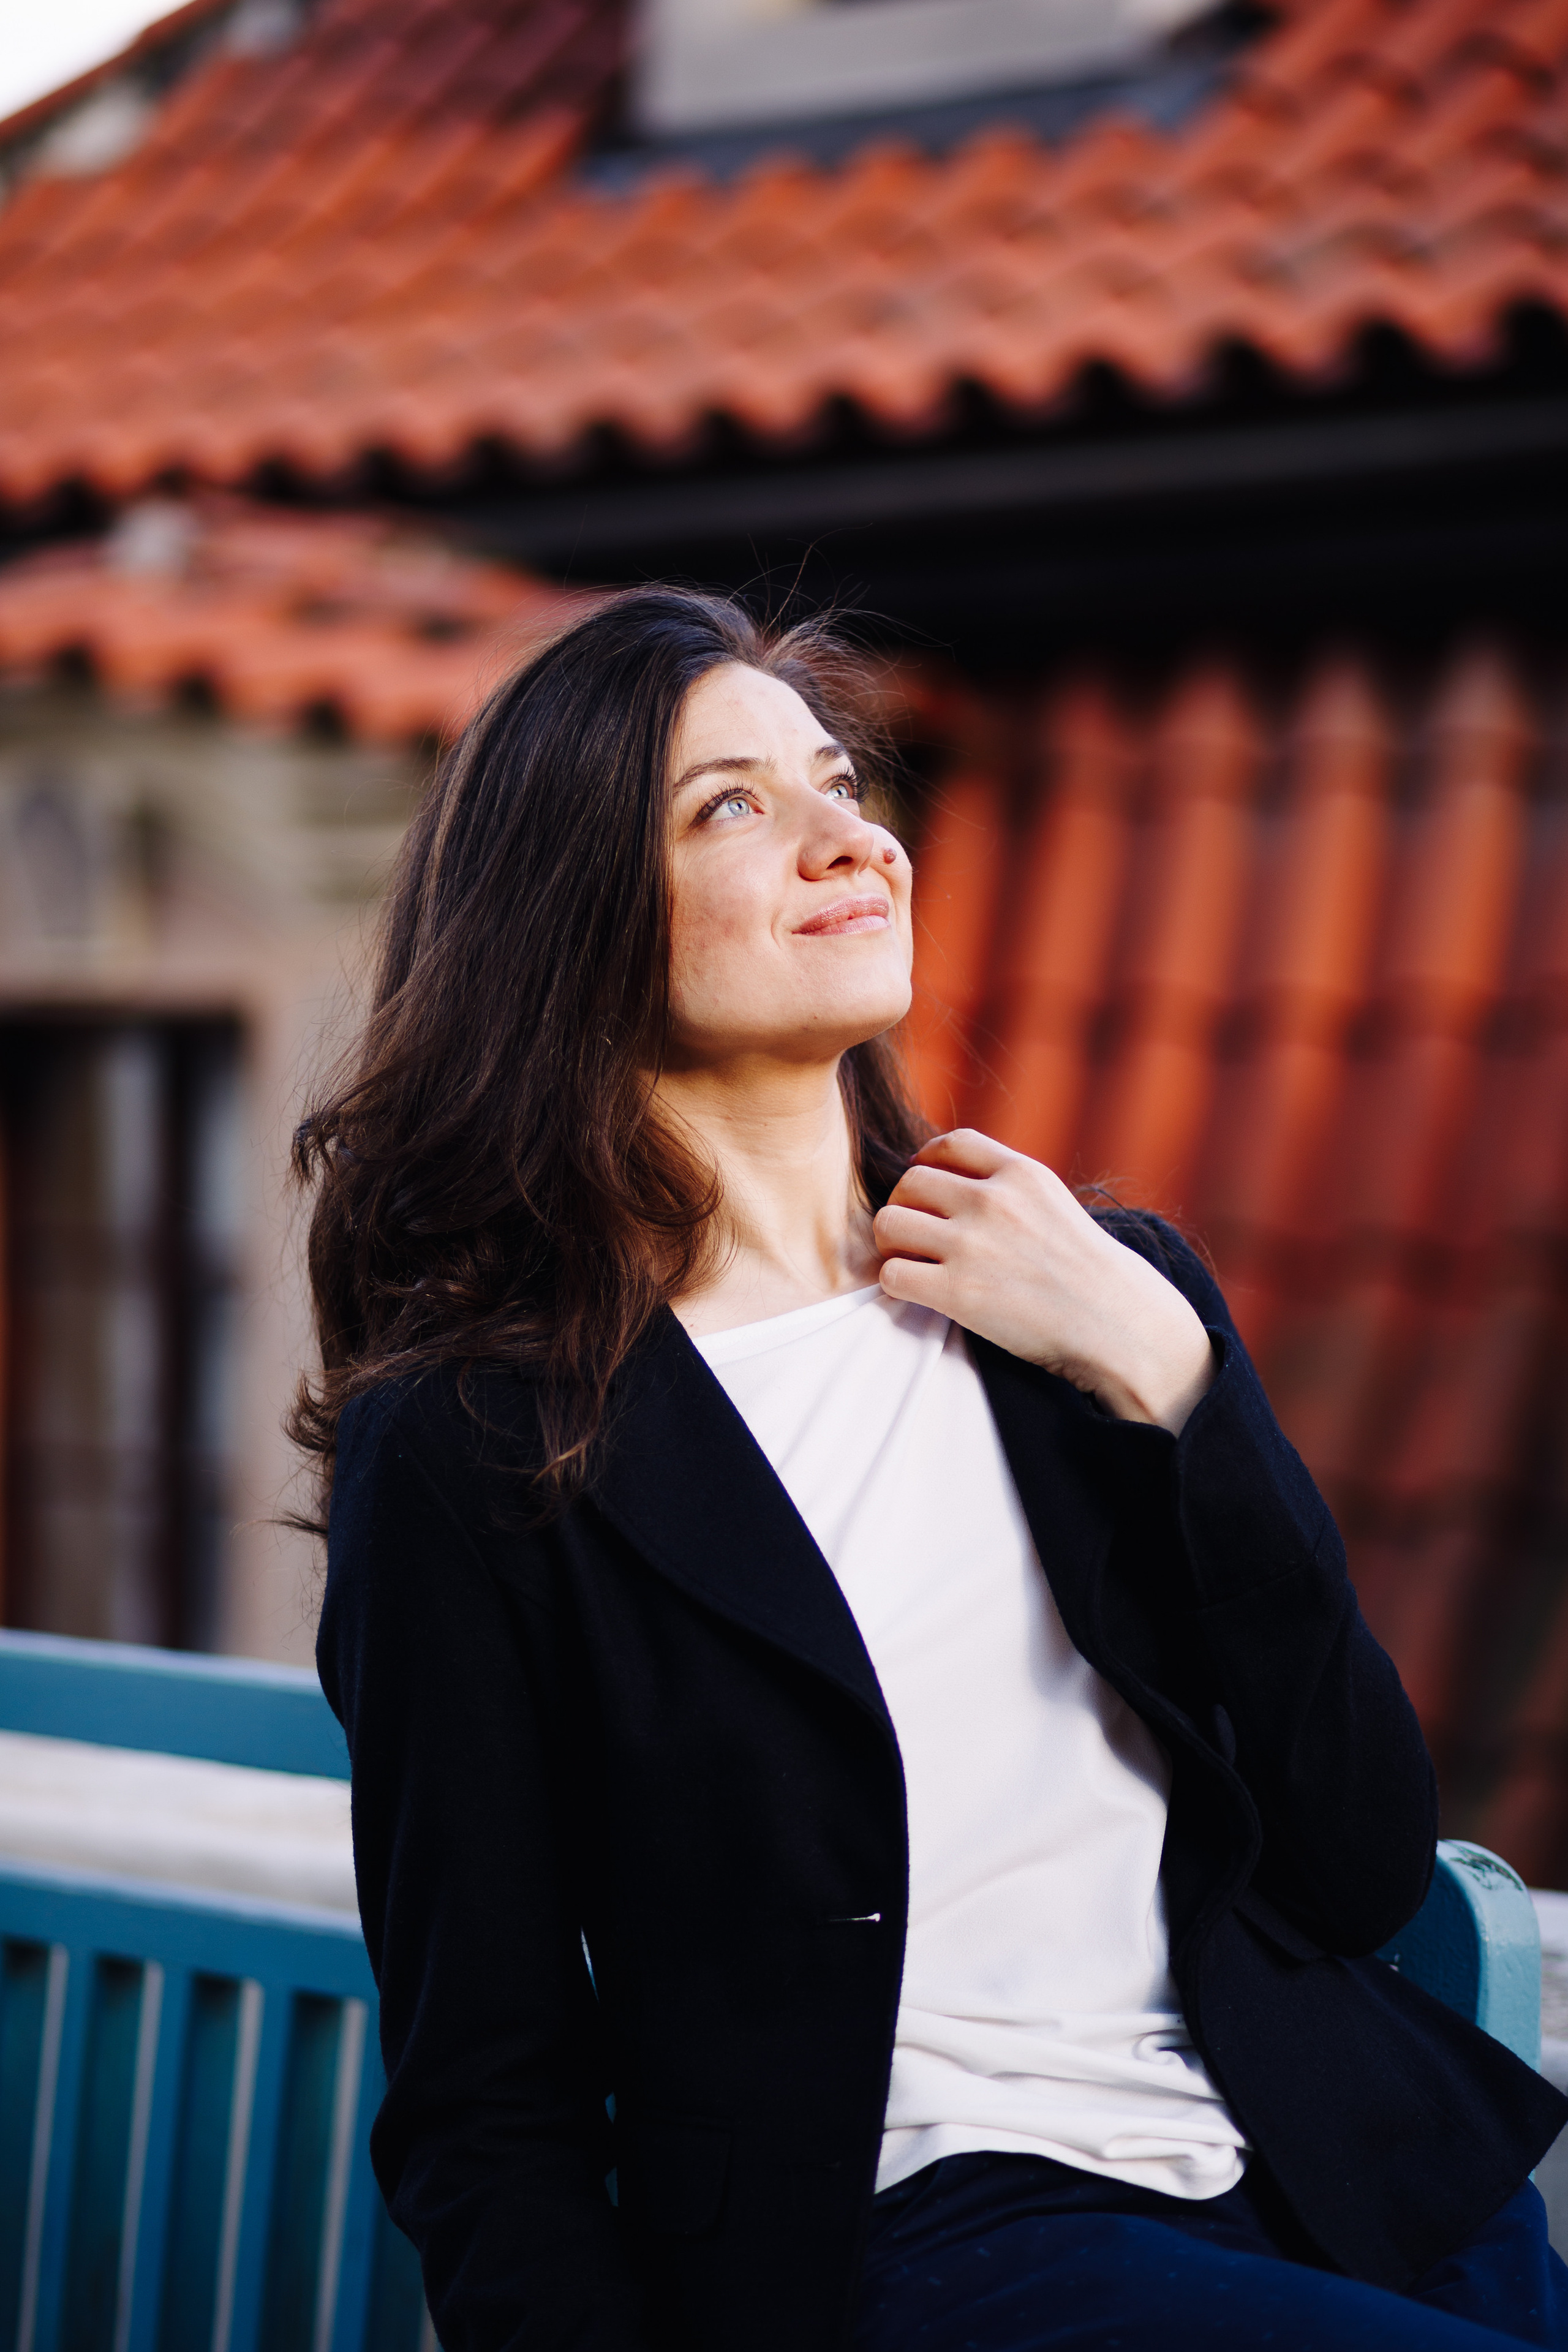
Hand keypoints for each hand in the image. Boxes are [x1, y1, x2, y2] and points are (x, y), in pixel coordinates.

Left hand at [873, 1131, 1215, 1434]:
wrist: (1116, 1324)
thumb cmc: (1086, 1272)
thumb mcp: (1055, 1204)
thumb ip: (1010, 1187)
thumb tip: (955, 1179)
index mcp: (1021, 1173)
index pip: (951, 1145)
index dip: (927, 1163)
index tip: (927, 1189)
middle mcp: (993, 1201)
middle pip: (909, 1183)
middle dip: (906, 1207)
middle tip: (916, 1236)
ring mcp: (973, 1245)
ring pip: (889, 1223)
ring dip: (893, 1244)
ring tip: (912, 1262)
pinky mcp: (958, 1292)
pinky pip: (892, 1274)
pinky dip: (896, 1284)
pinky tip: (917, 1292)